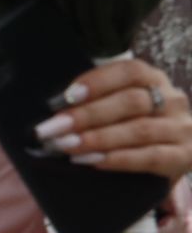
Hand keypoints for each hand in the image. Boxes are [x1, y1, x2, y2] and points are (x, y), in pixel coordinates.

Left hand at [39, 58, 191, 178]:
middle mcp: (172, 100)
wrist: (170, 157)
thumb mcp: (119, 107)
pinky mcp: (184, 156)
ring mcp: (182, 128)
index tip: (66, 97)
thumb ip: (94, 102)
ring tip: (66, 146)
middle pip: (131, 102)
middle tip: (53, 128)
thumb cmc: (131, 126)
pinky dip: (119, 159)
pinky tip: (93, 161)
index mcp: (154, 79)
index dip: (97, 82)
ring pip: (139, 130)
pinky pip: (151, 157)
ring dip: (98, 138)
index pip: (130, 71)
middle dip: (87, 115)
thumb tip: (53, 110)